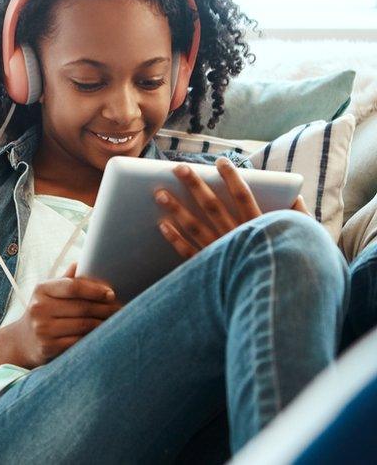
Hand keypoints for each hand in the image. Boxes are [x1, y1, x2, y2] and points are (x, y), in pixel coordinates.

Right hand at [8, 262, 121, 368]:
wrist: (22, 341)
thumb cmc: (42, 313)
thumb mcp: (48, 294)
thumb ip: (65, 281)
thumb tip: (80, 263)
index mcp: (41, 290)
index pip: (73, 287)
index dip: (95, 289)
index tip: (111, 294)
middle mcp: (39, 308)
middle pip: (82, 307)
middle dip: (105, 308)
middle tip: (121, 309)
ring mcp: (43, 329)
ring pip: (84, 325)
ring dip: (104, 324)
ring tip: (116, 321)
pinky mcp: (48, 348)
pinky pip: (79, 342)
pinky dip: (94, 338)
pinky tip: (102, 335)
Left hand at [155, 156, 312, 258]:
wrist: (278, 305)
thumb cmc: (294, 269)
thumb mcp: (306, 241)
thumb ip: (298, 217)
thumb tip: (296, 195)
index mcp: (259, 228)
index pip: (243, 196)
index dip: (231, 177)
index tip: (220, 161)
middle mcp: (236, 238)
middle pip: (212, 206)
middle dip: (194, 185)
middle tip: (178, 168)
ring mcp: (220, 254)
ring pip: (194, 227)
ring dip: (176, 209)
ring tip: (159, 194)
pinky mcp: (209, 270)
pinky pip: (188, 253)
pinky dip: (175, 239)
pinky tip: (162, 225)